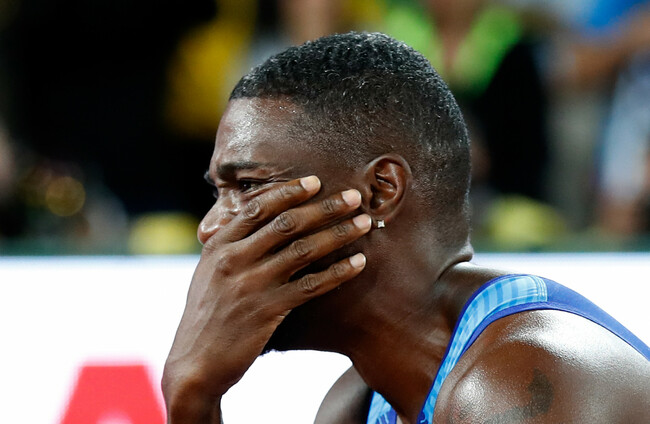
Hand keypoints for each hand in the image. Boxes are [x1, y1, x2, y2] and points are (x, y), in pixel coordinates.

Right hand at [162, 176, 370, 420]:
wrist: (194, 365)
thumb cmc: (205, 316)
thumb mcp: (208, 273)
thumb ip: (230, 246)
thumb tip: (253, 219)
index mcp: (219, 245)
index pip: (258, 208)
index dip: (289, 191)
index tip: (315, 181)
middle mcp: (235, 259)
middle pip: (288, 223)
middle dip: (325, 206)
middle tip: (354, 196)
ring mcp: (252, 284)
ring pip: (304, 250)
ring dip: (338, 233)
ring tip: (364, 223)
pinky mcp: (268, 310)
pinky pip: (312, 285)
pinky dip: (338, 271)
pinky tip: (358, 262)